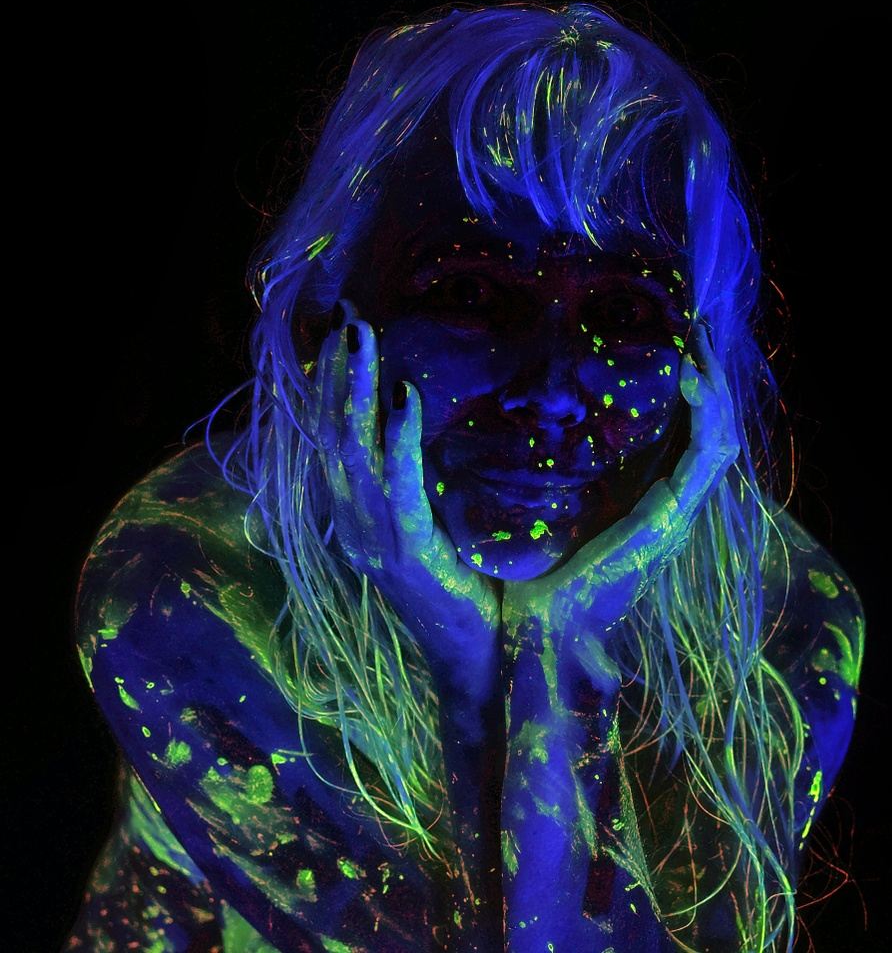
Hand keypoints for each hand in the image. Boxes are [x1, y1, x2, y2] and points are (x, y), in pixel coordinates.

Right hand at [306, 299, 501, 698]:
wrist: (472, 665)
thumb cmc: (458, 594)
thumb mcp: (424, 534)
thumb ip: (407, 492)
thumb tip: (408, 434)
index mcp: (352, 523)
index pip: (328, 444)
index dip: (327, 390)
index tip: (337, 339)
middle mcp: (351, 528)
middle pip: (330, 438)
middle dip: (334, 376)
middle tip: (345, 319)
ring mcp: (374, 543)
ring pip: (351, 453)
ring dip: (353, 390)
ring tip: (358, 336)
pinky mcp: (408, 553)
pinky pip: (398, 485)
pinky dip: (398, 437)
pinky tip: (403, 394)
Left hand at [502, 320, 739, 679]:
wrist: (543, 630)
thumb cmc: (538, 576)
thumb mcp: (552, 509)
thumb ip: (556, 474)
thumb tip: (530, 428)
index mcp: (650, 502)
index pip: (690, 436)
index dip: (693, 391)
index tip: (676, 343)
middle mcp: (672, 505)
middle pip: (712, 430)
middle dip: (709, 376)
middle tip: (692, 326)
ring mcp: (676, 513)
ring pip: (719, 438)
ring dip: (714, 386)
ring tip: (695, 340)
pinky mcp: (669, 518)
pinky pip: (705, 457)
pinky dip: (705, 414)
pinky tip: (689, 377)